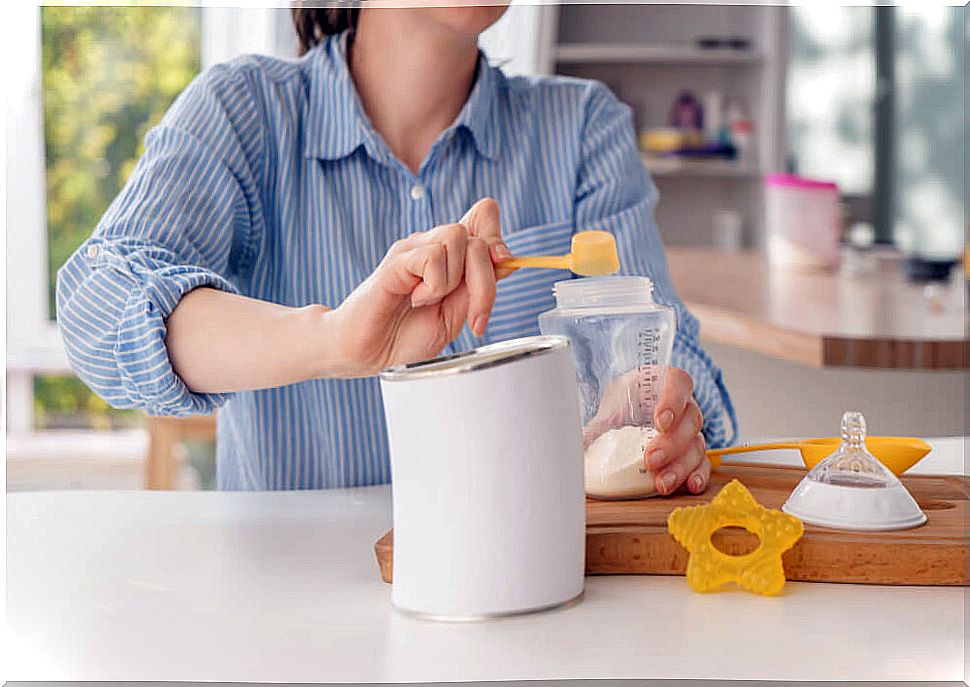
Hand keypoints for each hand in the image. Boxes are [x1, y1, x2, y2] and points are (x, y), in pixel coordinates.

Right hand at [326, 197, 511, 376]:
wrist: (368, 352)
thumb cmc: (405, 334)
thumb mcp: (457, 315)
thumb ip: (479, 286)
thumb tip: (506, 260)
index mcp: (451, 256)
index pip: (485, 214)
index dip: (499, 240)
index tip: (500, 273)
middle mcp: (433, 244)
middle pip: (480, 236)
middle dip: (486, 284)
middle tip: (473, 318)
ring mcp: (413, 248)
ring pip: (458, 237)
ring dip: (453, 281)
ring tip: (429, 301)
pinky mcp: (397, 259)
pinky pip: (433, 256)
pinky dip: (432, 285)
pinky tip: (415, 298)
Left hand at [584, 367, 707, 495]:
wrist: (621, 421)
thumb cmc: (617, 409)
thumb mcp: (605, 409)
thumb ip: (594, 424)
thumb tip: (572, 442)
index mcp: (661, 383)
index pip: (678, 383)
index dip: (673, 401)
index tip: (659, 422)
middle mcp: (682, 405)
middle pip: (690, 419)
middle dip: (671, 443)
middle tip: (651, 459)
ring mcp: (690, 430)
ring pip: (696, 445)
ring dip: (680, 466)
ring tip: (661, 482)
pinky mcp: (691, 453)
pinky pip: (701, 464)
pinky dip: (697, 475)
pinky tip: (688, 486)